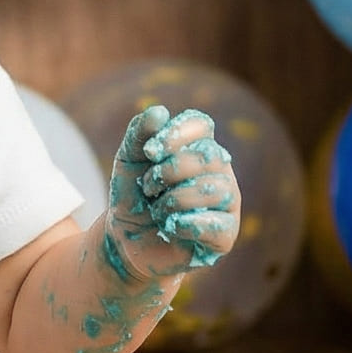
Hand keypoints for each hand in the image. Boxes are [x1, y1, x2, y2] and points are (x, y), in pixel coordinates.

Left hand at [103, 105, 240, 281]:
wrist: (125, 240)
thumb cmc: (133, 195)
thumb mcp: (128, 160)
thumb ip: (140, 133)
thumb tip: (160, 112)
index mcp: (199, 148)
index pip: (201, 126)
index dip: (175, 135)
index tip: (149, 151)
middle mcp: (219, 172)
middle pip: (209, 157)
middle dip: (169, 171)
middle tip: (148, 186)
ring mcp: (226, 204)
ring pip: (215, 189)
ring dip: (174, 199)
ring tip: (157, 210)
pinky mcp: (225, 236)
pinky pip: (218, 224)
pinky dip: (187, 223)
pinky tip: (171, 226)